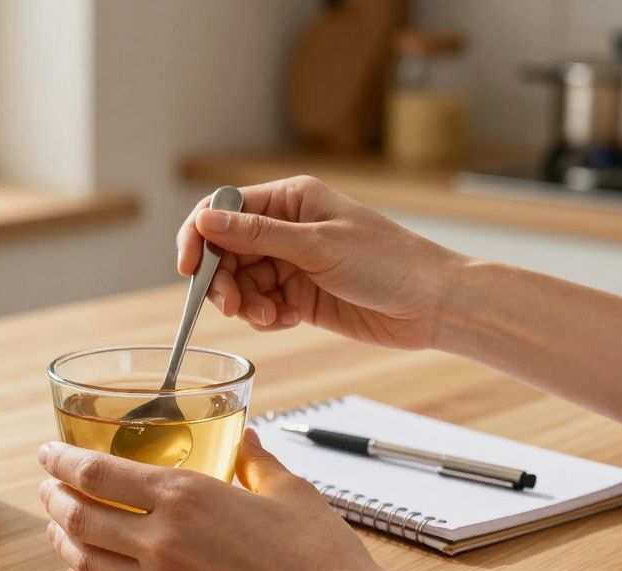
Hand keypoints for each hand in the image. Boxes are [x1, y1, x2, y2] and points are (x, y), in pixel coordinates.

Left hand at [36, 429, 382, 570]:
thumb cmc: (319, 554)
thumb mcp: (286, 488)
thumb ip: (254, 458)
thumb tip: (244, 437)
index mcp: (186, 497)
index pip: (98, 475)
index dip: (62, 462)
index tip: (47, 454)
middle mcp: (162, 541)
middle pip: (81, 517)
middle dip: (55, 498)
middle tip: (47, 489)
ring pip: (87, 561)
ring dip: (63, 541)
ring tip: (56, 527)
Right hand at [177, 176, 469, 349]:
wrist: (433, 305)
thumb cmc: (389, 263)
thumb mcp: (318, 246)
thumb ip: (258, 234)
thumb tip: (206, 219)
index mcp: (291, 199)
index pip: (225, 210)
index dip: (200, 236)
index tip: (188, 268)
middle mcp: (287, 228)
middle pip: (226, 251)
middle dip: (223, 280)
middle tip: (232, 306)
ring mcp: (293, 263)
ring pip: (241, 283)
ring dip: (246, 303)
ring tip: (269, 317)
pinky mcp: (300, 296)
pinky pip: (262, 306)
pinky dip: (266, 317)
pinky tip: (286, 321)